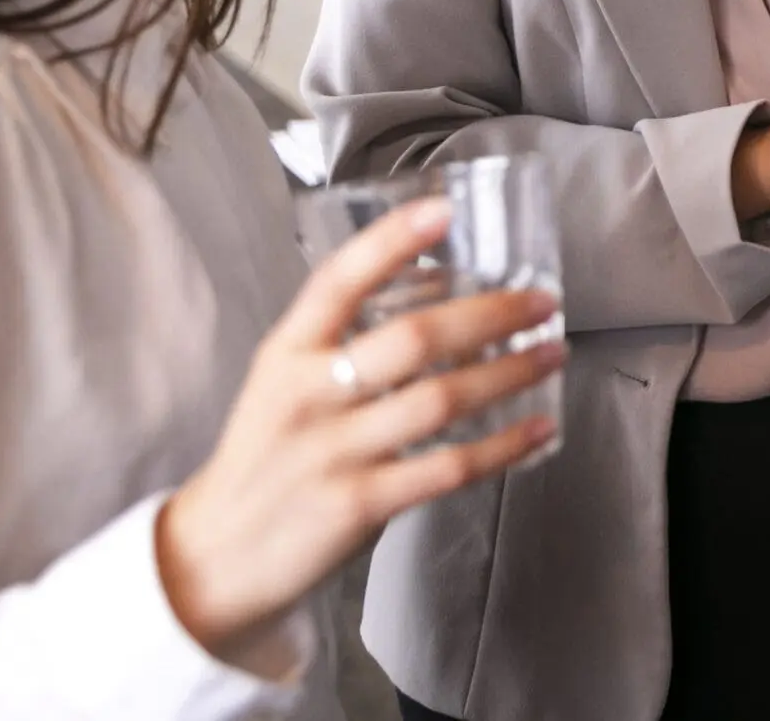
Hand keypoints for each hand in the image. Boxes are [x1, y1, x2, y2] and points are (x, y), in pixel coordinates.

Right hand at [156, 197, 564, 678]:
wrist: (217, 557)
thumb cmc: (268, 455)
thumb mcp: (286, 382)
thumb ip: (348, 339)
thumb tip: (444, 287)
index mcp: (287, 352)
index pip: (336, 281)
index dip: (389, 243)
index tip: (443, 212)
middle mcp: (308, 395)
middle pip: (411, 340)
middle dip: (489, 315)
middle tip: (542, 301)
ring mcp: (333, 452)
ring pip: (439, 401)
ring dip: (508, 374)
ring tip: (552, 353)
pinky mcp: (358, 505)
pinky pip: (447, 469)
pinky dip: (502, 447)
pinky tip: (538, 429)